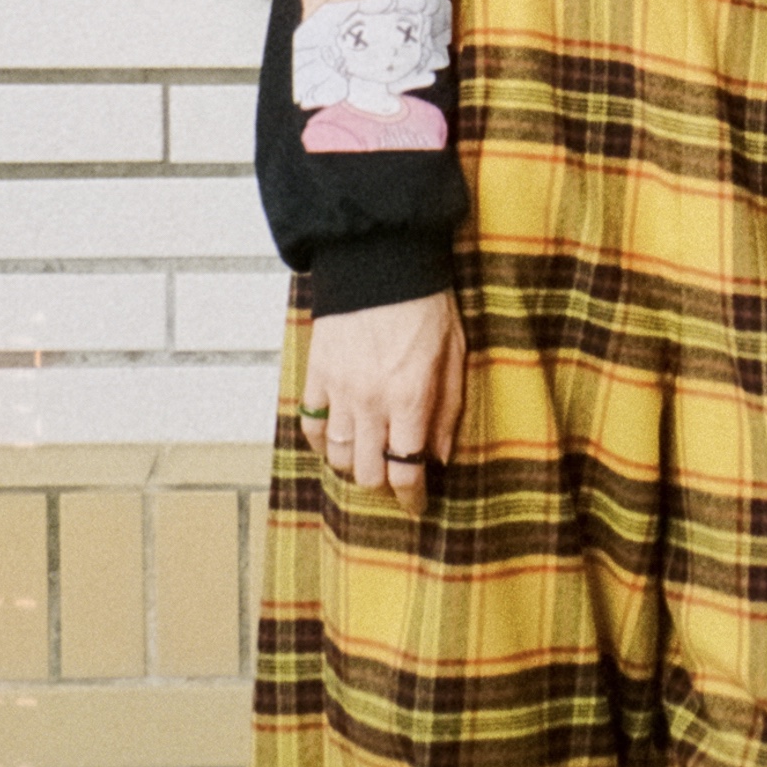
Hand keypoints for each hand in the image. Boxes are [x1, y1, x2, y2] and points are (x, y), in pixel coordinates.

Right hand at [299, 291, 463, 518]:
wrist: (380, 261)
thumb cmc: (425, 304)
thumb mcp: (454, 354)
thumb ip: (447, 409)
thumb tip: (440, 456)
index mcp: (410, 398)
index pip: (407, 470)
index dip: (412, 498)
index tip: (417, 506)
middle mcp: (371, 402)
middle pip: (367, 474)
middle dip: (384, 485)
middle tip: (395, 479)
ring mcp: (339, 390)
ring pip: (338, 456)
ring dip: (355, 465)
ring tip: (369, 459)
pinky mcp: (317, 374)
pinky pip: (312, 425)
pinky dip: (322, 442)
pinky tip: (337, 441)